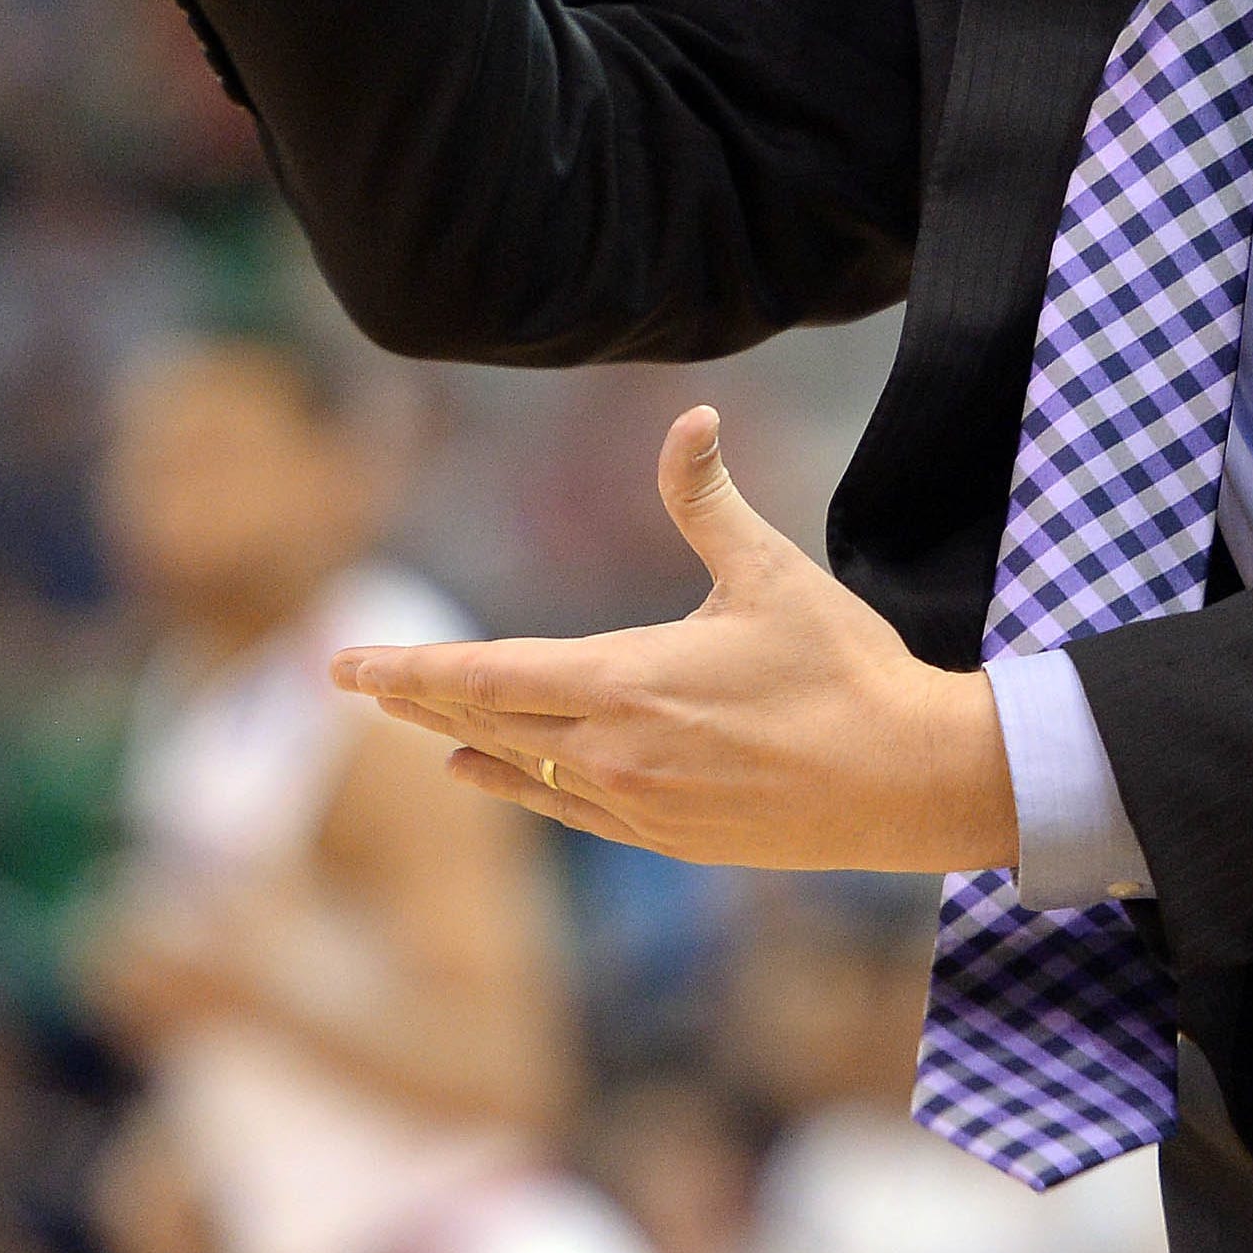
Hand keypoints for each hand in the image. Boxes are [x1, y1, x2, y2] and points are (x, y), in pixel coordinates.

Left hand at [331, 408, 1019, 873]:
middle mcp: (611, 751)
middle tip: (350, 675)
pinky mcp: (664, 836)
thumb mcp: (769, 571)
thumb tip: (689, 416)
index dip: (410, 668)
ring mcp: (633, 803)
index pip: (484, 676)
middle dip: (415, 695)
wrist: (905, 779)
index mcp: (625, 682)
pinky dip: (508, 782)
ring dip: (456, 735)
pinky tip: (475, 771)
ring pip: (516, 765)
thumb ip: (707, 496)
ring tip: (407, 714)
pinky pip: (560, 806)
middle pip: (484, 721)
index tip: (347, 660)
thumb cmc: (842, 667)